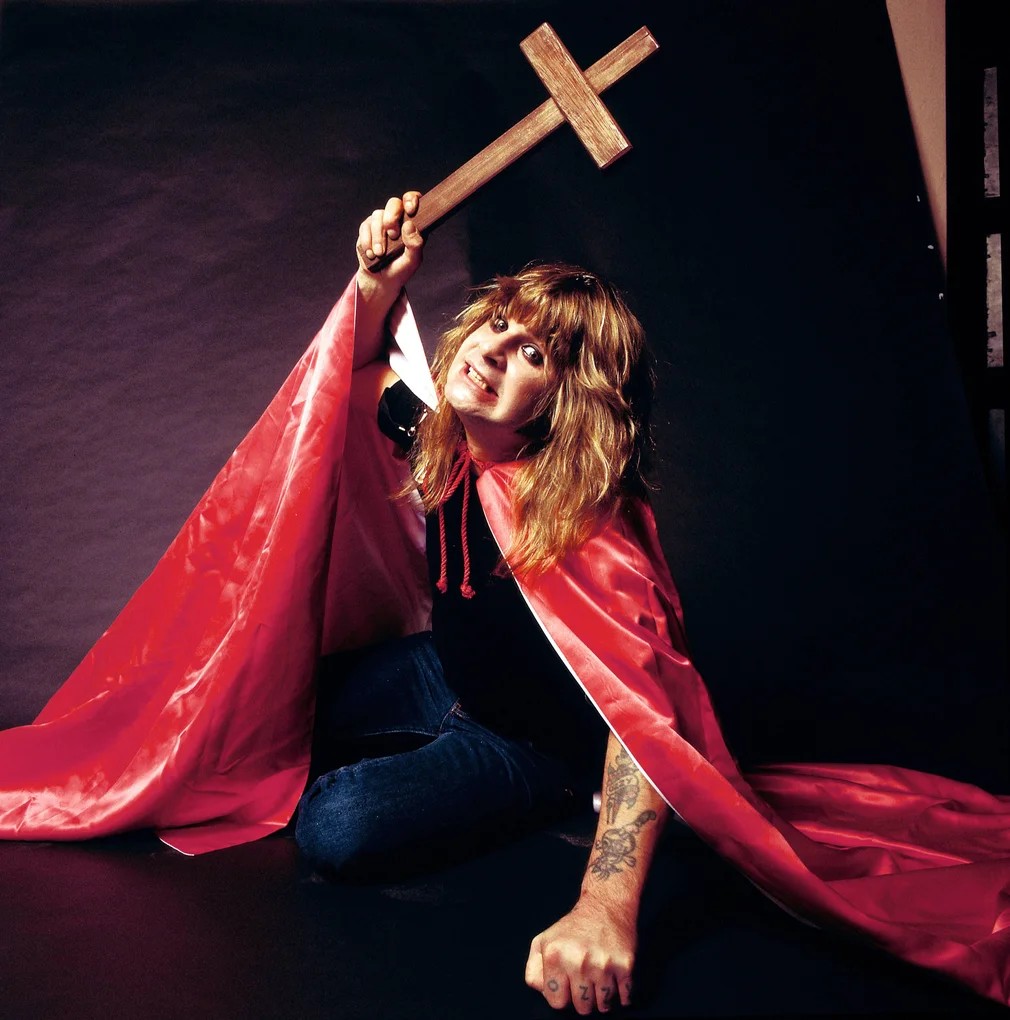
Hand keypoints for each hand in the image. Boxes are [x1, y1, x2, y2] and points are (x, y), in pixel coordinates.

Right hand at [355, 190, 423, 294]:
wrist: (382, 280)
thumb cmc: (401, 269)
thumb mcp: (413, 261)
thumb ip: (415, 245)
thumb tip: (409, 225)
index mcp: (413, 223)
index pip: (413, 201)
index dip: (411, 200)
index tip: (410, 210)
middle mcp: (397, 219)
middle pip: (393, 203)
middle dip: (391, 218)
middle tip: (393, 235)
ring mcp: (381, 222)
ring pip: (378, 216)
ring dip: (379, 236)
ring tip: (380, 254)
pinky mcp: (367, 228)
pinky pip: (365, 226)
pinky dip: (368, 241)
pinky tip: (371, 254)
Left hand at [525, 896, 635, 1013]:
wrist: (605, 905)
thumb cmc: (572, 928)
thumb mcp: (543, 941)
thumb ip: (534, 971)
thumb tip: (544, 992)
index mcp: (554, 955)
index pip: (556, 1002)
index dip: (563, 995)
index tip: (567, 985)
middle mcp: (577, 961)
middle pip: (582, 1007)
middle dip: (583, 998)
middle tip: (585, 980)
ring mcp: (602, 964)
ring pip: (603, 1006)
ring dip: (602, 997)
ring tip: (599, 978)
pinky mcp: (624, 965)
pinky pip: (624, 999)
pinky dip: (621, 995)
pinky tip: (614, 979)